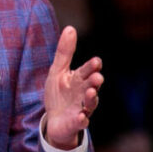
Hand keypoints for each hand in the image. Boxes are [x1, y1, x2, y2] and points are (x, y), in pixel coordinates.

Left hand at [44, 26, 103, 149]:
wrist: (54, 120)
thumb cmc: (58, 94)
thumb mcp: (57, 71)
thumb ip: (64, 52)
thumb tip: (70, 28)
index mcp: (79, 79)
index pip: (87, 70)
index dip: (92, 66)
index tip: (96, 61)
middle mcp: (83, 93)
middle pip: (92, 86)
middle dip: (95, 81)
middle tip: (97, 77)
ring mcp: (81, 108)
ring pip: (90, 103)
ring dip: (92, 98)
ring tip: (91, 92)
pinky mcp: (76, 123)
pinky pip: (81, 122)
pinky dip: (82, 120)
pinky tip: (81, 117)